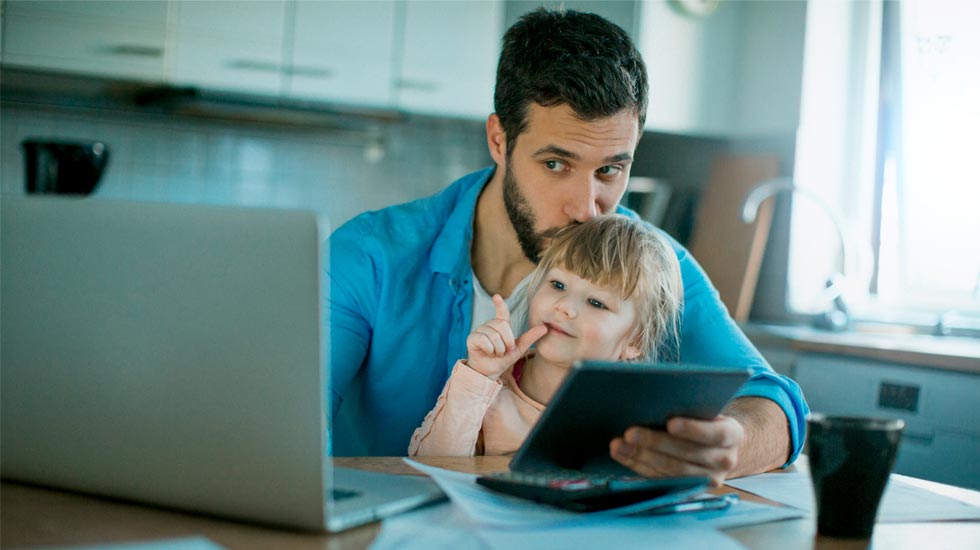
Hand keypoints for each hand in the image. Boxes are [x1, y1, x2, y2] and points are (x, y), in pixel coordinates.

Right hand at [466, 294, 547, 379]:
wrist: (491, 372)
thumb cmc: (503, 359)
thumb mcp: (519, 349)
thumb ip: (530, 338)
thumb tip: (545, 328)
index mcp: (500, 326)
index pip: (501, 312)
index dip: (499, 304)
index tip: (496, 296)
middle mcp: (489, 325)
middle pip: (502, 325)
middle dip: (507, 341)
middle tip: (504, 350)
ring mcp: (479, 331)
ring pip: (494, 335)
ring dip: (499, 349)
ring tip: (495, 353)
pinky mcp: (472, 338)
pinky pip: (485, 340)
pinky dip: (490, 350)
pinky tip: (488, 353)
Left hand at [609, 415, 745, 486]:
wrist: (719, 447)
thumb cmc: (704, 419)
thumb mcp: (705, 409)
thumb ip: (690, 406)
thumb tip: (653, 397)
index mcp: (732, 435)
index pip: (716, 433)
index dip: (693, 429)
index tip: (670, 423)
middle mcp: (724, 461)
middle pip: (687, 454)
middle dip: (655, 443)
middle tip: (630, 432)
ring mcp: (708, 480)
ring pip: (671, 470)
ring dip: (640, 457)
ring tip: (618, 445)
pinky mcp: (689, 490)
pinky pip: (661, 480)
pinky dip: (639, 467)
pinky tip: (622, 455)